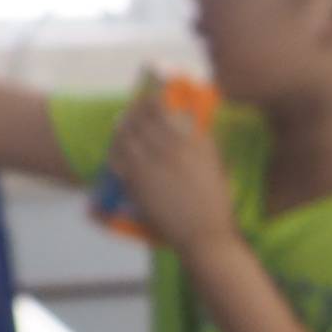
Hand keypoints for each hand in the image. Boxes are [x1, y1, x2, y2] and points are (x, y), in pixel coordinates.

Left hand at [104, 87, 239, 252]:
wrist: (204, 234)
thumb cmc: (216, 202)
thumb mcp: (216, 165)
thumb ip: (202, 141)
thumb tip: (189, 121)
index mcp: (190, 142)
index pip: (161, 109)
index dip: (150, 99)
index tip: (150, 97)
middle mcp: (168, 149)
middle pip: (138, 119)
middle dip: (133, 110)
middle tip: (132, 110)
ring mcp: (149, 165)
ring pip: (124, 136)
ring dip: (121, 127)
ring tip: (121, 125)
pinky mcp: (136, 182)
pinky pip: (117, 158)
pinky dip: (115, 150)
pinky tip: (117, 150)